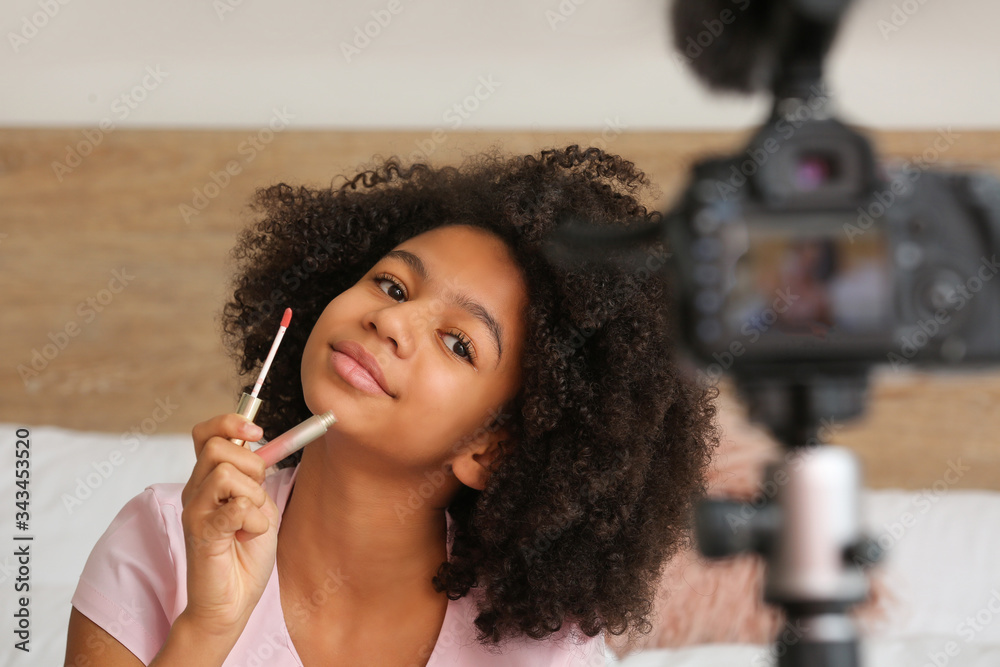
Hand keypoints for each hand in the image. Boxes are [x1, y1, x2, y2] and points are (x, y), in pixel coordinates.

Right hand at [178, 414, 276, 641]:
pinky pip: (235, 507)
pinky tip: (248, 536)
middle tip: (256, 496)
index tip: (258, 434)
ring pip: (226, 473)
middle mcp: (195, 491)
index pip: (206, 432)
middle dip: (251, 465)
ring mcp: (194, 512)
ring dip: (254, 496)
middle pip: (217, 446)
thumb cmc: (246, 554)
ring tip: (251, 522)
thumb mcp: (259, 504)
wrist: (233, 602)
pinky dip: (254, 521)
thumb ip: (254, 476)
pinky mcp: (202, 534)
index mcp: (207, 480)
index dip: (231, 422)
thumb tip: (260, 441)